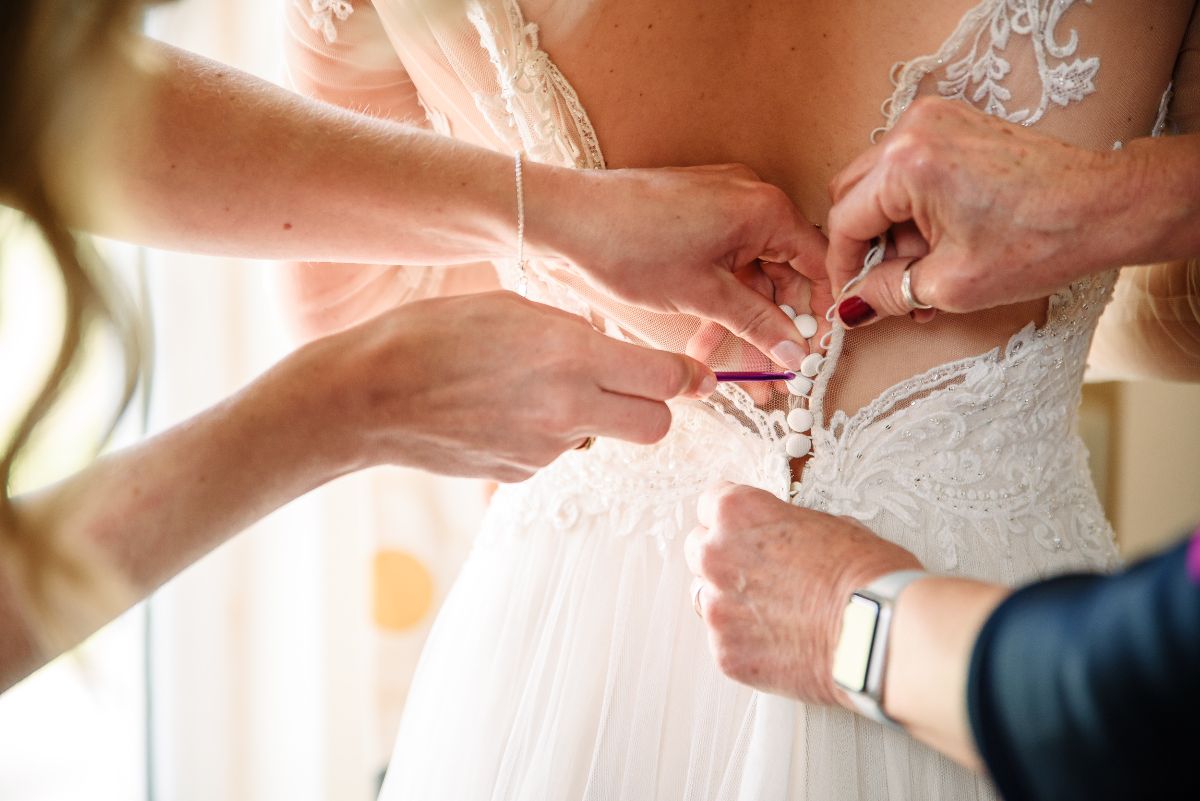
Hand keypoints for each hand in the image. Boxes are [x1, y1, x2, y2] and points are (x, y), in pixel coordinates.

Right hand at [293, 291, 714, 481]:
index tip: (695, 375)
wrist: (369, 396)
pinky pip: (556, 452)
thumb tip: (611, 349)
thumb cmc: (433, 335)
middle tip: (632, 387)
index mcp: (571, 356)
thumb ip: (574, 331)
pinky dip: (544, 434)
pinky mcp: (520, 474)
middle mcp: (568, 409)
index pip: (666, 378)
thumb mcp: (512, 308)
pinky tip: (501, 411)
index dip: (690, 376)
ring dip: (589, 417)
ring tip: (529, 388)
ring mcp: (545, 449)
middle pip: (656, 426)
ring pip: (600, 436)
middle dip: (655, 408)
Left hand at [529, 163, 828, 369]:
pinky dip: (719, 299)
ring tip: (732, 369)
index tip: (814, 353)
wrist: (566, 217)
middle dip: (776, 327)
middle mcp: (750, 198)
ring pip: (750, 273)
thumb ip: (757, 323)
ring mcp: (722, 204)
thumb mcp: (703, 295)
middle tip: (775, 375)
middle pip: (785, 272)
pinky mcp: (695, 214)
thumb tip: (795, 351)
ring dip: (743, 320)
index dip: (819, 314)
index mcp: (765, 209)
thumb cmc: (630, 245)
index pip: (817, 264)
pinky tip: (705, 339)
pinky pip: (724, 262)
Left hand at [685, 483, 920, 704]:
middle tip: (761, 572)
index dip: (734, 517)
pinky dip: (746, 642)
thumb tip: (790, 536)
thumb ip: (789, 528)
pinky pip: (724, 641)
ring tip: (774, 611)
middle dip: (725, 557)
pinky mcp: (726, 653)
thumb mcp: (833, 525)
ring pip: (705, 597)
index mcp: (739, 514)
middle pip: (699, 549)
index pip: (710, 503)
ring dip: (730, 600)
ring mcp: (718, 608)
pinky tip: (782, 642)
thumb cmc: (868, 577)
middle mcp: (717, 556)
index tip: (743, 528)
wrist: (882, 634)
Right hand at [825, 98, 1121, 325]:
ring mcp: (934, 120)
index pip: (844, 220)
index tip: (847, 298)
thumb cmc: (1042, 240)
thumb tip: (852, 307)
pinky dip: (912, 207)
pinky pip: (907, 168)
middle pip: (853, 194)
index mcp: (907, 164)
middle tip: (887, 286)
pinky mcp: (953, 123)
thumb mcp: (951, 285)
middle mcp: (914, 129)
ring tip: (924, 271)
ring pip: (878, 183)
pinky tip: (939, 242)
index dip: (842, 267)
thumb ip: (887, 294)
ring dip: (890, 230)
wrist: (1105, 207)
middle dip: (865, 246)